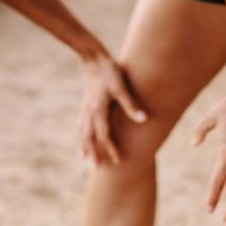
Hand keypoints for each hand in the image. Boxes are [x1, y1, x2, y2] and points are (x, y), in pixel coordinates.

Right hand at [78, 51, 146, 165]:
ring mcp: (85, 107)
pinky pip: (81, 123)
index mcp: (98, 110)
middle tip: (97, 168)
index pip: (104, 135)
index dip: (111, 149)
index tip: (117, 161)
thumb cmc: (109, 71)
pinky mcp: (85, 102)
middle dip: (94, 153)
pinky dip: (81, 133)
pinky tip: (81, 135)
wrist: (93, 57)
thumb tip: (144, 120)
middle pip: (90, 138)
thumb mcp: (121, 87)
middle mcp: (89, 111)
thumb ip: (130, 105)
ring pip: (83, 131)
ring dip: (85, 146)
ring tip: (84, 158)